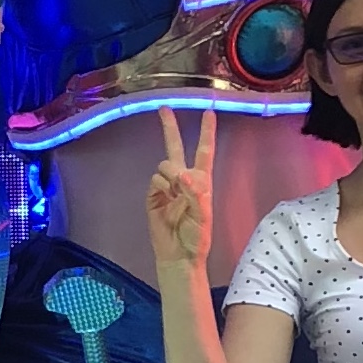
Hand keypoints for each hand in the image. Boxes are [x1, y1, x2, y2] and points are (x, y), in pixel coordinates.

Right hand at [146, 109, 215, 270]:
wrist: (178, 254)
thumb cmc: (196, 236)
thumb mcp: (202, 215)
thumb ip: (194, 192)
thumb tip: (182, 174)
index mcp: (201, 180)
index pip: (204, 151)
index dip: (206, 132)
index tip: (208, 112)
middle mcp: (184, 179)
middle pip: (176, 147)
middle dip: (170, 128)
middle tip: (163, 108)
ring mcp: (167, 186)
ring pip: (165, 165)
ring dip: (170, 175)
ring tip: (175, 195)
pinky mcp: (153, 196)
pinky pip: (154, 180)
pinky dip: (160, 187)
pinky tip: (164, 200)